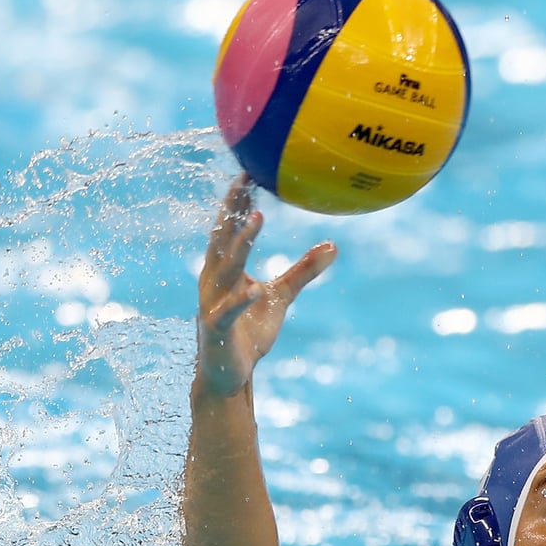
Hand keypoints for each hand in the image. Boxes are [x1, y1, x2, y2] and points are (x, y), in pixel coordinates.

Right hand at [195, 176, 336, 398]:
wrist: (230, 374)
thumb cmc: (249, 331)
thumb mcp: (282, 297)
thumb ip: (302, 271)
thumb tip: (333, 245)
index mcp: (225, 269)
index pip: (231, 228)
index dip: (238, 202)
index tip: (248, 172)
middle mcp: (214, 280)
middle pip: (223, 237)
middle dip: (233, 207)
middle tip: (245, 178)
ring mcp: (213, 302)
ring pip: (225, 267)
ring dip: (240, 243)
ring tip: (257, 218)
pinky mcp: (216, 328)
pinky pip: (227, 311)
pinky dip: (240, 299)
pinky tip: (255, 289)